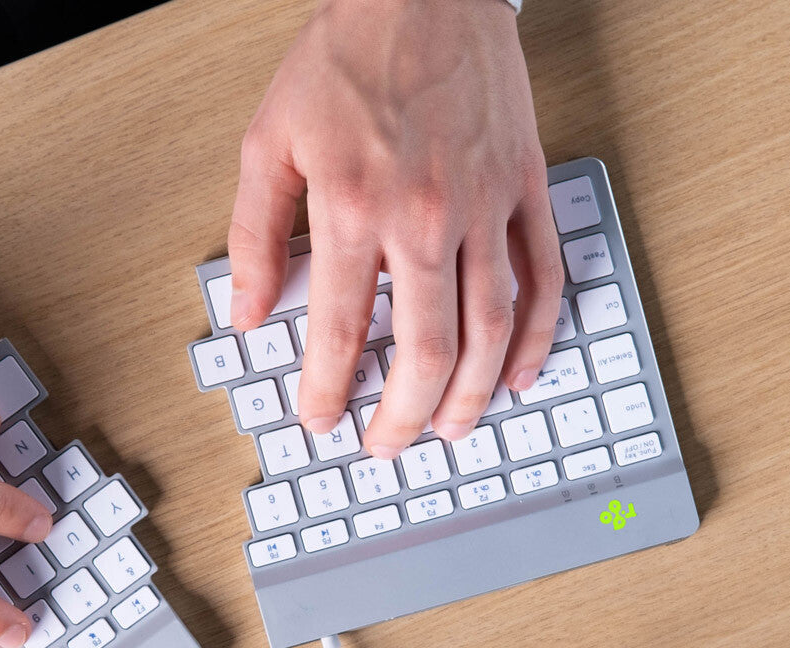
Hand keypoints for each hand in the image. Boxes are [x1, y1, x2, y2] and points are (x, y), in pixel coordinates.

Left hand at [229, 0, 562, 457]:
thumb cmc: (346, 58)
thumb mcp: (270, 142)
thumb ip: (255, 237)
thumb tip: (247, 315)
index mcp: (354, 209)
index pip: (339, 332)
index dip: (328, 391)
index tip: (321, 421)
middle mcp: (425, 217)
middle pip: (424, 350)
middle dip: (403, 414)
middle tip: (387, 446)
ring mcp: (485, 205)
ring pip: (490, 327)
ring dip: (469, 393)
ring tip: (448, 430)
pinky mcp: (525, 187)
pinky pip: (543, 276)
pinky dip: (535, 335)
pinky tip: (517, 373)